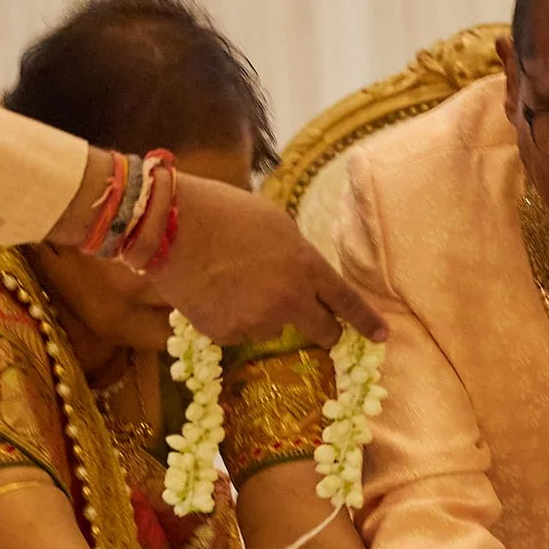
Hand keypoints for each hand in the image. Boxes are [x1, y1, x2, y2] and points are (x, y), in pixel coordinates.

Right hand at [148, 175, 384, 345]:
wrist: (167, 225)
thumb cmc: (223, 212)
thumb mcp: (276, 224)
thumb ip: (299, 256)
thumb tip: (307, 278)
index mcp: (307, 267)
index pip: (347, 302)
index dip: (366, 321)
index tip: (381, 336)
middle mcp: (289, 301)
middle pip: (323, 332)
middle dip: (325, 330)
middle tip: (318, 326)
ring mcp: (257, 321)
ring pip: (274, 328)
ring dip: (265, 314)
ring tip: (235, 282)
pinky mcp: (227, 335)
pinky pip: (241, 332)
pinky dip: (233, 319)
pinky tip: (214, 292)